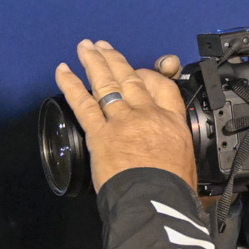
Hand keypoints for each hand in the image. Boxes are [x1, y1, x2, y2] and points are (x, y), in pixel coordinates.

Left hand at [55, 40, 196, 192]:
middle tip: (102, 46)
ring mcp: (122, 122)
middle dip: (114, 60)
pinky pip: (83, 104)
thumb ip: (172, 152)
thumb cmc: (173, 191)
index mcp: (172, 123)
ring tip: (85, 47)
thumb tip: (168, 159)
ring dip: (94, 63)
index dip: (149, 75)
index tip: (139, 71)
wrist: (157, 202)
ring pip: (107, 85)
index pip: (163, 88)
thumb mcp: (185, 164)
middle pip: (130, 79)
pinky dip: (71, 85)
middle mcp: (148, 115)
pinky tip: (63, 70)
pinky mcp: (100, 134)